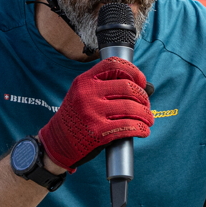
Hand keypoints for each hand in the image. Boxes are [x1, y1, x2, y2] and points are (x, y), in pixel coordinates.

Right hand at [38, 57, 153, 171]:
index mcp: (85, 81)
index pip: (114, 65)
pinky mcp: (98, 132)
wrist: (57, 141)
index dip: (133, 71)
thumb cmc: (76, 117)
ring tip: (148, 119)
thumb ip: (107, 87)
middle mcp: (88, 94)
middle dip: (143, 97)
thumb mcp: (83, 94)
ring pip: (131, 108)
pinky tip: (143, 130)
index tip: (141, 81)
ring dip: (146, 115)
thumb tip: (145, 87)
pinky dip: (140, 129)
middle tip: (146, 106)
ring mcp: (92, 113)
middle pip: (128, 87)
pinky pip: (128, 127)